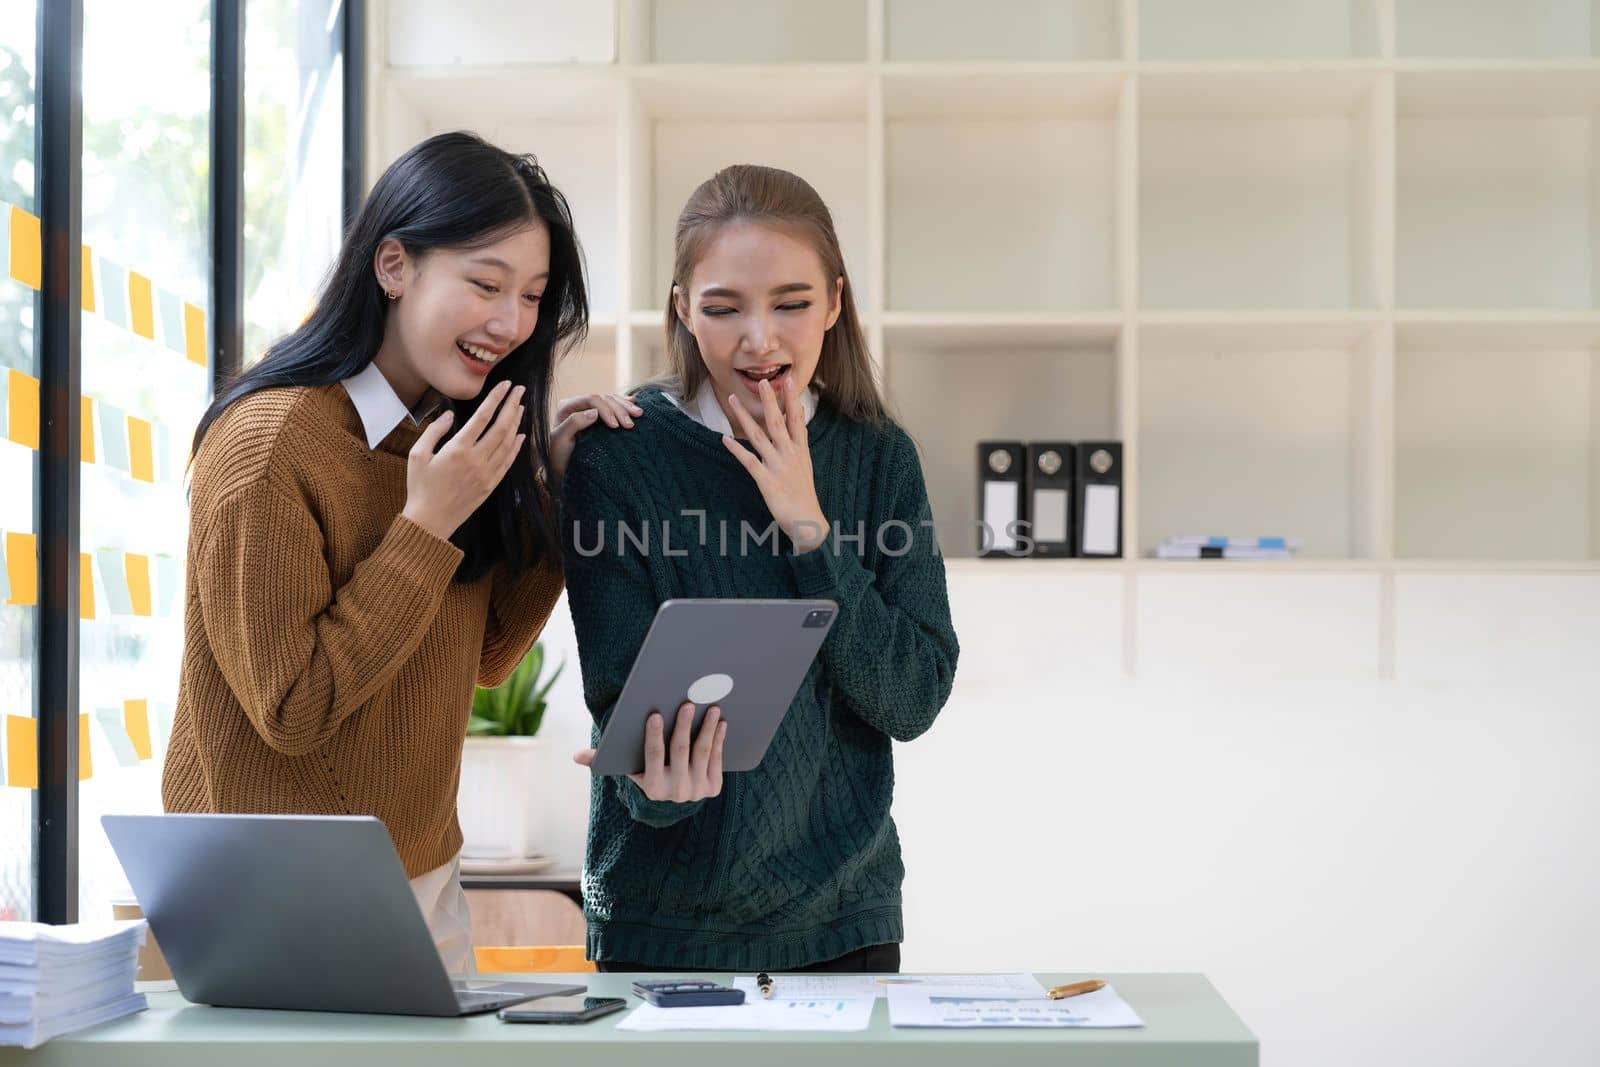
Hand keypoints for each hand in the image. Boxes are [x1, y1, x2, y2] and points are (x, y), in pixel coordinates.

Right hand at [401, 381, 524, 539]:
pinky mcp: (491, 485)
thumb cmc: (420, 487)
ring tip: (521, 407)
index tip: (505, 385)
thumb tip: (450, 416)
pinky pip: (508, 462)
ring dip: (516, 423)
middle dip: (512, 405)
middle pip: (501, 427)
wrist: (431, 521)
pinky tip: (520, 435)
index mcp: (458, 449)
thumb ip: (433, 431)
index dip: (496, 398)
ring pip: (507, 443)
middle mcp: (477, 459)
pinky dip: (516, 447)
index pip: (482, 417)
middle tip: (520, 389)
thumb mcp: (417, 455)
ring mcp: (487, 473)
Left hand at [547, 392, 642, 487]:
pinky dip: (624, 404)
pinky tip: (634, 403)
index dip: (606, 410)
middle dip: (619, 410)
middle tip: (630, 425)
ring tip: (638, 414)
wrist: (561, 469)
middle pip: (604, 399)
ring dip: (626, 406)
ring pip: (611, 400)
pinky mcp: (599, 417)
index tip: (616, 426)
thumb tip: (594, 412)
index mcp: (567, 407)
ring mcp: (590, 409)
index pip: (591, 400)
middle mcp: (579, 405)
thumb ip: (573, 423)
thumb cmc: (558, 457)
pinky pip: (614, 405)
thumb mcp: (560, 441)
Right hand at [573, 703, 725, 802]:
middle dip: (684, 726)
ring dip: (707, 728)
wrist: (676, 796)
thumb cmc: (649, 771)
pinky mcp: (714, 788)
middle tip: (688, 703)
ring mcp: (697, 791)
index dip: (654, 735)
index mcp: (653, 788)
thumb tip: (576, 756)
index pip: (652, 756)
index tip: (655, 714)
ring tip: (711, 707)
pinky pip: (717, 759)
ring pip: (702, 753)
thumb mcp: (628, 768)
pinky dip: (719, 739)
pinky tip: (721, 722)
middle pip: (680, 752)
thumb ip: (603, 761)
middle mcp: (676, 793)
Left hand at [722, 374, 828, 551]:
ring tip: (733, 400)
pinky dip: (737, 450)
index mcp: (800, 450)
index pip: (796, 420)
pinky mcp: (767, 482)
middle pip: (778, 422)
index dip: (792, 400)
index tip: (787, 381)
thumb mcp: (805, 464)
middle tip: (763, 382)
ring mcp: (778, 467)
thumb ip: (799, 440)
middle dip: (770, 402)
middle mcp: (790, 455)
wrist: (807, 522)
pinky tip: (725, 438)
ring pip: (759, 437)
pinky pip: (749, 462)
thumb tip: (800, 416)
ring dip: (745, 418)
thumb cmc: (803, 493)